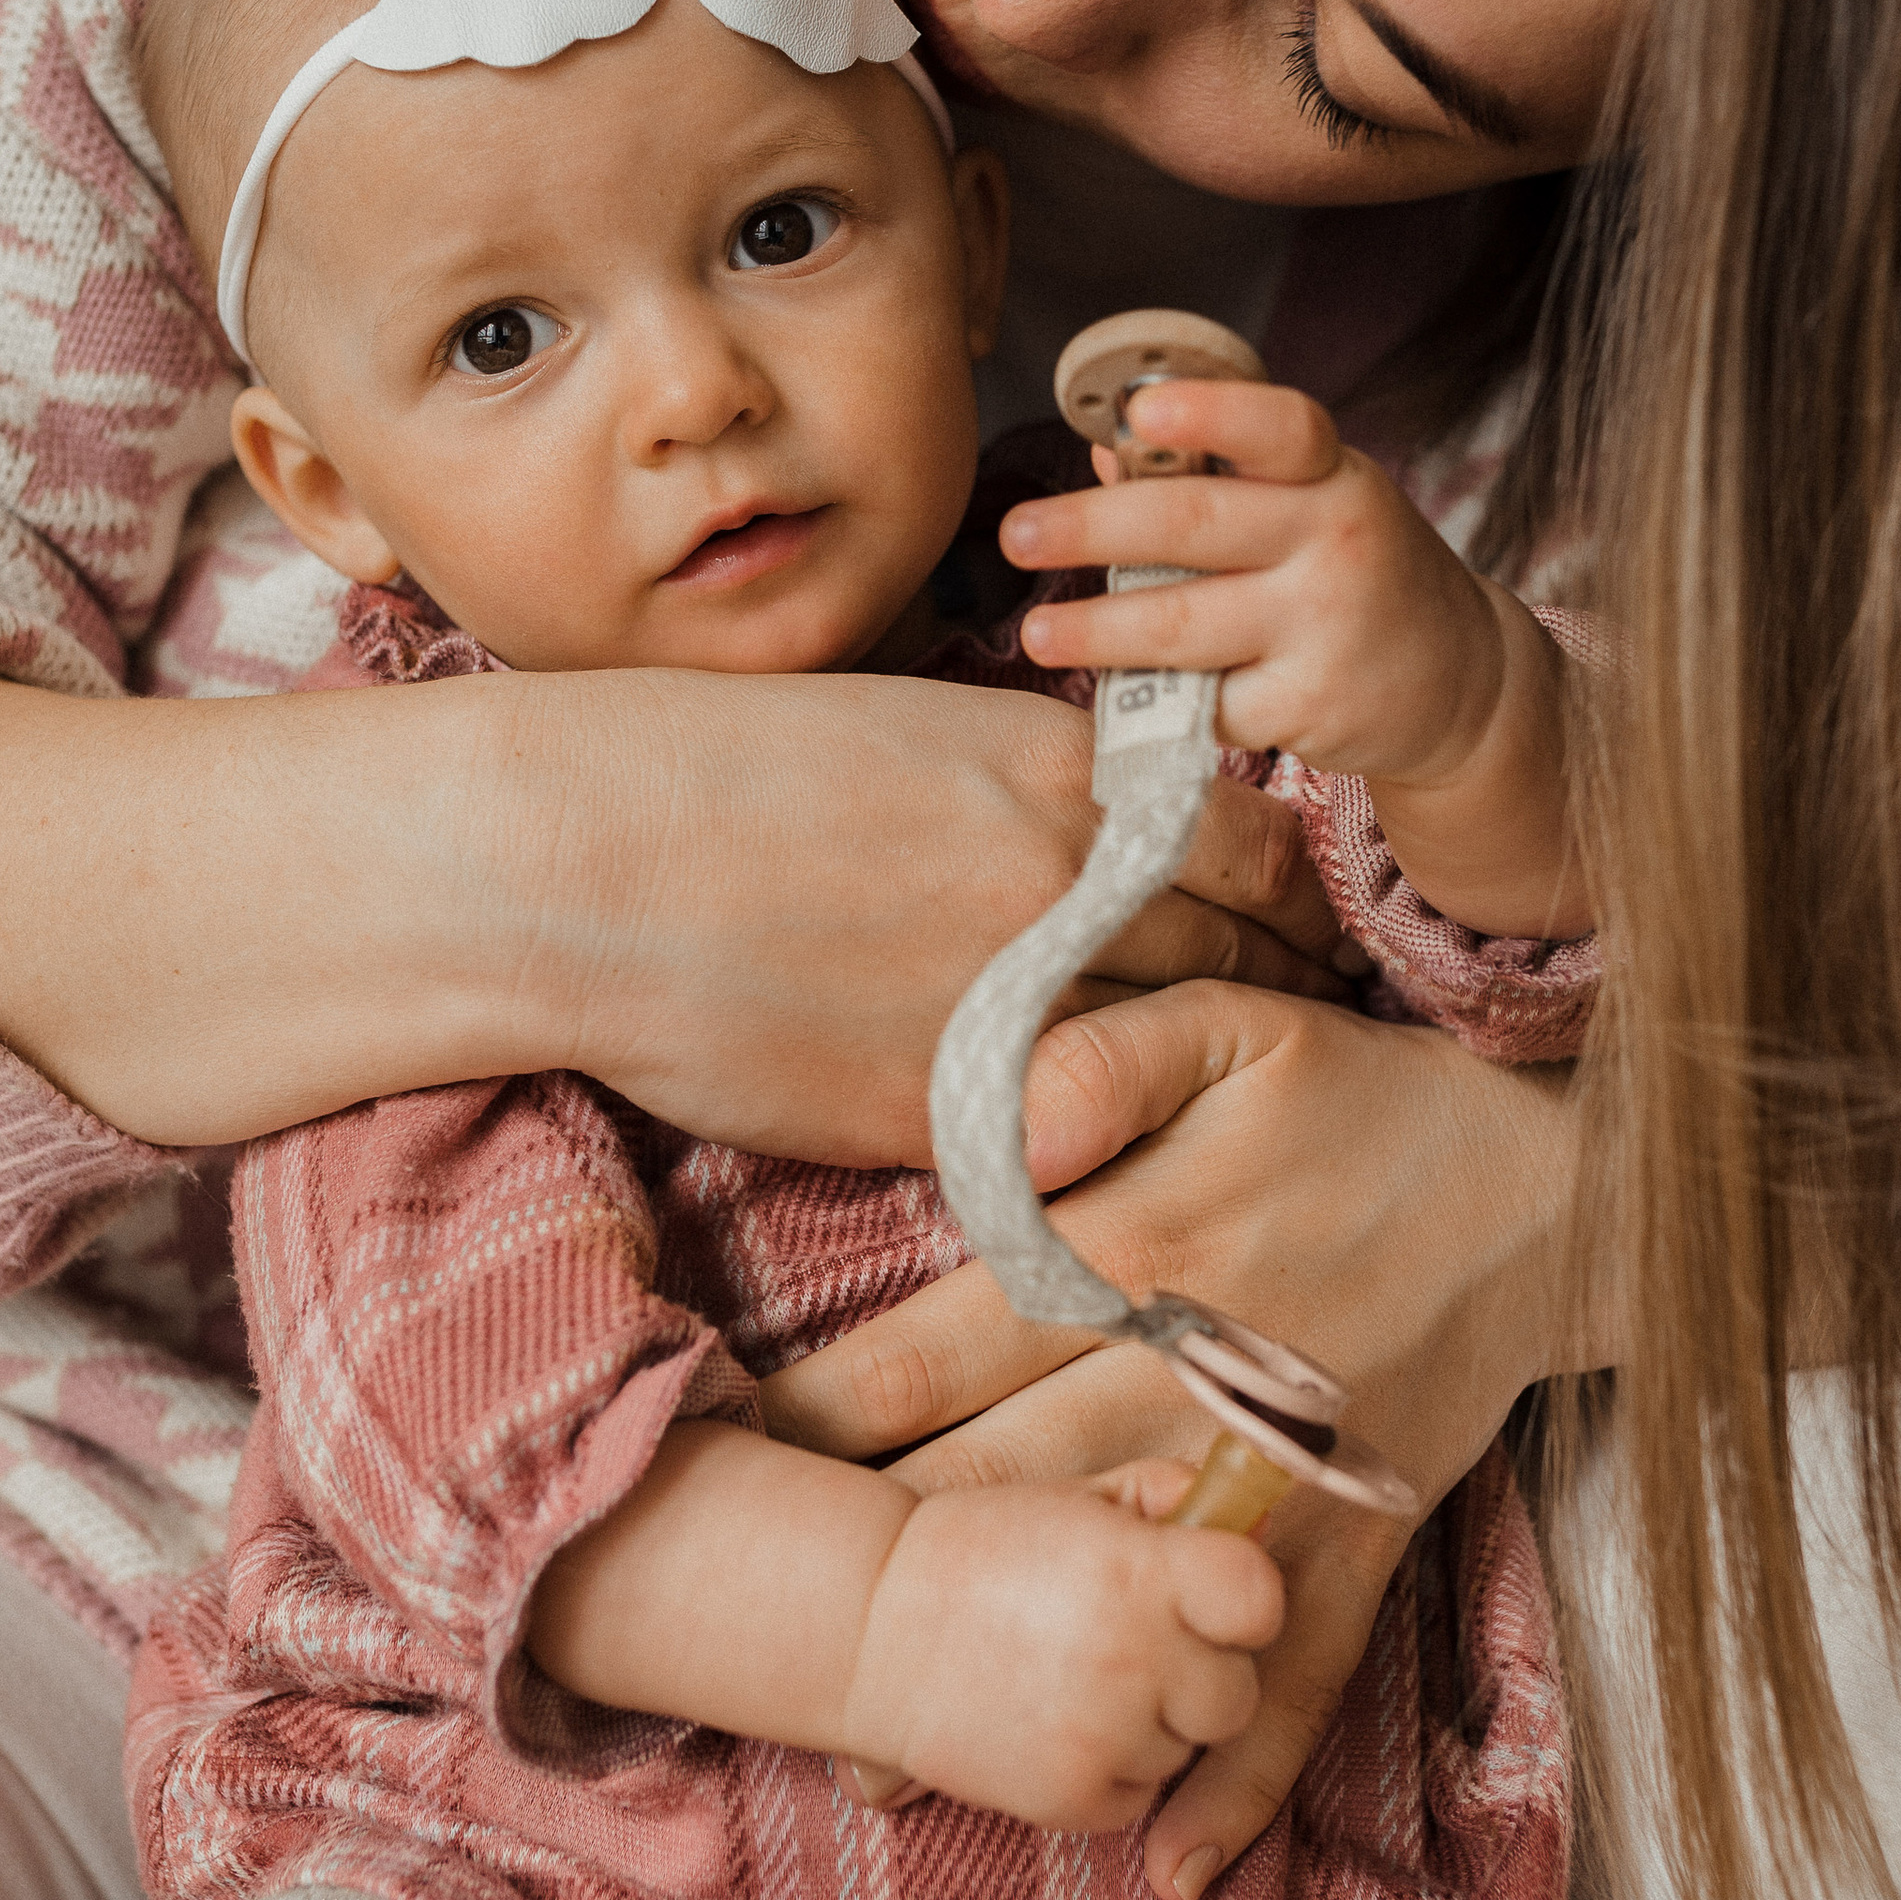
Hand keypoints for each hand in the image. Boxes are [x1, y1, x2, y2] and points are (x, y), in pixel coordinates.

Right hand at [560, 667, 1346, 1160]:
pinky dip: (1104, 1156)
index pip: (1262, 852)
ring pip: (1179, 1066)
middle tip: (1310, 1043)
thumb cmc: (718, 776)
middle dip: (1287, 1006)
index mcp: (1063, 779)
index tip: (1302, 937)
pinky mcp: (952, 1114)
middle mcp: (1071, 889)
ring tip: (1237, 1120)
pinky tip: (1113, 1166)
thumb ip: (1027, 791)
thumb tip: (1098, 836)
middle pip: (1248, 967)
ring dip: (1212, 1093)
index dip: (1296, 905)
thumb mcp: (909, 733)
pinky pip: (1077, 1148)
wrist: (589, 860)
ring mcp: (1019, 1007)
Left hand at [765, 987, 1587, 1898]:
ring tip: (891, 1781)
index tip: (726, 1456)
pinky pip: (1295, 1678)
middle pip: (1000, 1498)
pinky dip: (1240, 1777)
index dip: (823, 1411)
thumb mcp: (1236, 1027)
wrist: (1565, 1190)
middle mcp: (1194, 1389)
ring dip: (1012, 1698)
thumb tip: (994, 1129)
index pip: (939, 1348)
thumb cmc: (1370, 1096)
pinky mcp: (1362, 1545)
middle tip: (748, 1649)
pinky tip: (1170, 1860)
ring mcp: (1281, 1487)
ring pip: (1116, 1607)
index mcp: (1144, 1259)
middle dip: (873, 1576)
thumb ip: (1101, 1063)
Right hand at [843, 1459, 1281, 1827]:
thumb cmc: (977, 1548)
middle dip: (1200, 1672)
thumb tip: (1250, 1520)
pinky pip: (1137, 1796)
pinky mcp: (1074, 1800)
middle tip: (1136, 1644)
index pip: (1261, 1600)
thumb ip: (1168, 1498)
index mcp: (1143, 1571)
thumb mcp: (1075, 1498)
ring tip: (1078, 1678)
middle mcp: (1137, 1658)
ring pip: (1185, 1749)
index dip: (1243, 1601)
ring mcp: (1107, 1737)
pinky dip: (1109, 1769)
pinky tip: (1055, 1720)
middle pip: (1237, 1693)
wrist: (867, 1627)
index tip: (1213, 1598)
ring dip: (1152, 1722)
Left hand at [1001, 380, 1586, 937]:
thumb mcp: (1310, 506)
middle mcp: (1335, 542)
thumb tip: (1107, 448)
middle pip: (1192, 525)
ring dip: (1094, 630)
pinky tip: (1118, 694)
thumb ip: (1218, 476)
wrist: (1460, 684)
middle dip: (1090, 528)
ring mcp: (1325, 628)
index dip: (1208, 415)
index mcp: (1333, 474)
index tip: (1140, 411)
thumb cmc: (1354, 574)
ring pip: (1181, 627)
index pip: (1277, 426)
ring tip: (1035, 632)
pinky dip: (1153, 701)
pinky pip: (1204, 703)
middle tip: (1013, 534)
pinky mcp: (1310, 707)